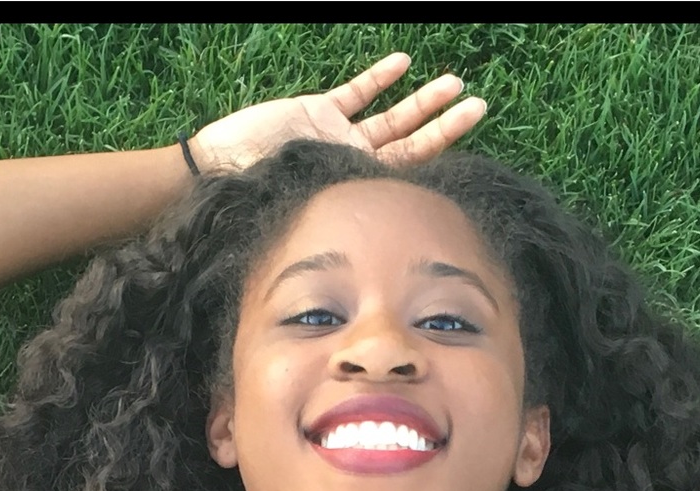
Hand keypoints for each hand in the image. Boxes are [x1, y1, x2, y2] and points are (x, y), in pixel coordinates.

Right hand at [191, 53, 485, 172]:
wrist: (221, 169)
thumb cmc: (261, 193)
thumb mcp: (314, 198)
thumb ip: (353, 198)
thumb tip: (400, 216)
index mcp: (359, 187)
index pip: (412, 166)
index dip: (443, 143)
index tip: (472, 123)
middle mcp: (356, 164)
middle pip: (411, 142)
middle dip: (445, 123)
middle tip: (479, 104)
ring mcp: (338, 137)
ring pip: (389, 118)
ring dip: (421, 101)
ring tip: (453, 84)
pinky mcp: (316, 113)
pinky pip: (353, 95)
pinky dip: (376, 80)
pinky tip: (402, 64)